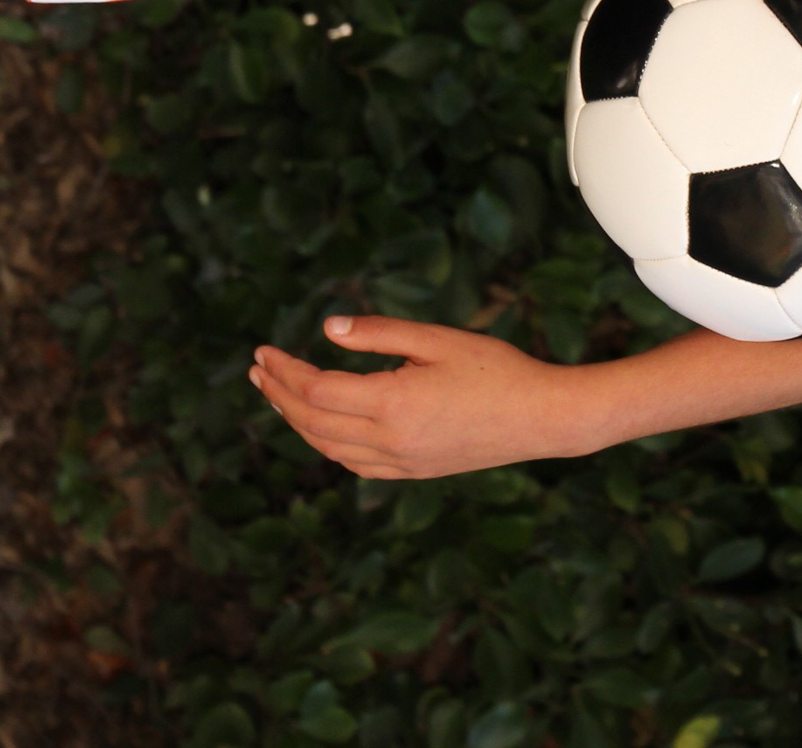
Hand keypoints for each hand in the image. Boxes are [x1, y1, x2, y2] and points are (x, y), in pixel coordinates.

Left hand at [250, 315, 593, 479]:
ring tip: (278, 394)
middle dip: (278, 395)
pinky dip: (326, 443)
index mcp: (392, 403)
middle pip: (311, 422)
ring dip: (297, 421)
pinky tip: (323, 425)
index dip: (284, 370)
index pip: (315, 390)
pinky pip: (353, 463)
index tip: (265, 349)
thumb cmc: (496, 369)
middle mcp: (389, 440)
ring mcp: (399, 462)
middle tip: (259, 370)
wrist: (542, 418)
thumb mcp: (438, 340)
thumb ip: (380, 335)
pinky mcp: (412, 472)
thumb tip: (327, 328)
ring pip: (327, 447)